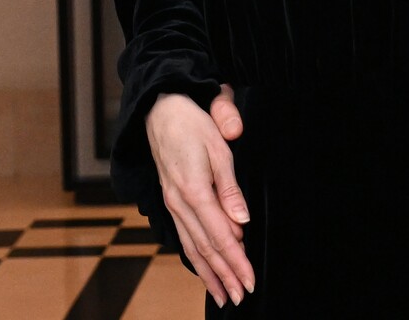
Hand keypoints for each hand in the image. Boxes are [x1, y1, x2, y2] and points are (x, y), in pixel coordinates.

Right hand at [146, 90, 254, 307]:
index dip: (236, 260)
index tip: (249, 279)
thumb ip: (230, 187)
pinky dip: (194, 258)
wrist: (159, 111)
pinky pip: (183, 237)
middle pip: (205, 248)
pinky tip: (204, 270)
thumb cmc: (194, 124)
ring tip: (223, 294)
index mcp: (194, 190)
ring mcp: (172, 205)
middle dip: (224, 275)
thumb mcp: (219, 148)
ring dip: (209, 274)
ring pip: (191, 247)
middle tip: (241, 296)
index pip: (219, 235)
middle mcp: (179, 203)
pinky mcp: (170, 202)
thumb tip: (241, 221)